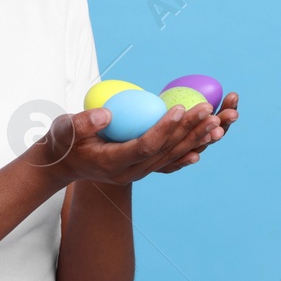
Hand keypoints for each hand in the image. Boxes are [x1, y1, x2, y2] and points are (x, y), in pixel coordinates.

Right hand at [34, 94, 233, 187]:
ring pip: (172, 156)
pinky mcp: (142, 167)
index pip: (146, 145)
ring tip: (218, 122)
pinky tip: (205, 145)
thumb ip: (83, 123)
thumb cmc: (63, 143)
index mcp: (114, 163)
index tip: (180, 108)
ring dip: (196, 139)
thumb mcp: (65, 131)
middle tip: (208, 109)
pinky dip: (188, 151)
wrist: (63, 164)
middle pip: (166, 151)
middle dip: (189, 129)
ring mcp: (138, 172)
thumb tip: (107, 114)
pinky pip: (169, 161)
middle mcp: (130, 172)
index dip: (165, 128)